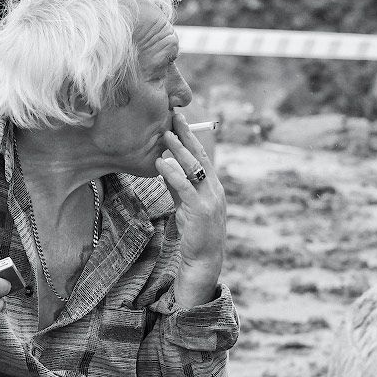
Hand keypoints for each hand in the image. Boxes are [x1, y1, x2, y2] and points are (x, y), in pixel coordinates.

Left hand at [155, 112, 226, 305]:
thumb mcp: (184, 204)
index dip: (191, 137)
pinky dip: (173, 174)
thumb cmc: (194, 233)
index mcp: (213, 186)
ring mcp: (210, 199)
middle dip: (187, 135)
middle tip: (175, 116)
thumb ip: (177, 186)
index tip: (179, 120)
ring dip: (179, 150)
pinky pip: (185, 188)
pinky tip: (161, 164)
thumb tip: (164, 166)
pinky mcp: (200, 211)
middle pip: (201, 156)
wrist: (204, 260)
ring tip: (165, 135)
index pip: (202, 156)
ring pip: (194, 169)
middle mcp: (215, 189)